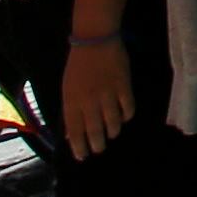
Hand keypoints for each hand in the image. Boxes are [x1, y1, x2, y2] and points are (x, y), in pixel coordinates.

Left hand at [58, 28, 133, 157]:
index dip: (79, 148)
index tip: (82, 156)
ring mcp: (108, 94)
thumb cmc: (78, 65)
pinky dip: (126, 116)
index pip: (75, 132)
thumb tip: (71, 135)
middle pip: (96, 132)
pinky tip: (123, 116)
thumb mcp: (68, 89)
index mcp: (73, 101)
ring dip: (113, 132)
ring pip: (113, 124)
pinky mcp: (123, 86)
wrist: (95, 39)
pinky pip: (128, 109)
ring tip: (112, 132)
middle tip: (99, 148)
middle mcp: (89, 101)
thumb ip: (69, 112)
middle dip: (98, 145)